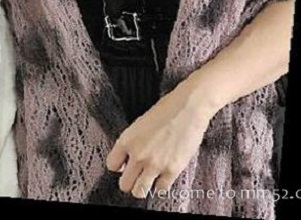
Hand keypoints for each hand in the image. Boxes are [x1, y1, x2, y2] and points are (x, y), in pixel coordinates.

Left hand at [106, 83, 213, 198]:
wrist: (188, 108)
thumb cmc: (166, 110)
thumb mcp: (140, 123)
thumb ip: (132, 143)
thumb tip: (127, 161)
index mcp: (127, 139)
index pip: (111, 165)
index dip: (118, 166)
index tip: (124, 166)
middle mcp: (138, 154)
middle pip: (124, 184)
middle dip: (129, 181)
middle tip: (136, 177)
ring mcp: (155, 164)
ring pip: (139, 192)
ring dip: (143, 187)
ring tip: (148, 180)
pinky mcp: (172, 170)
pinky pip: (160, 190)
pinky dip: (161, 185)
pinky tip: (163, 176)